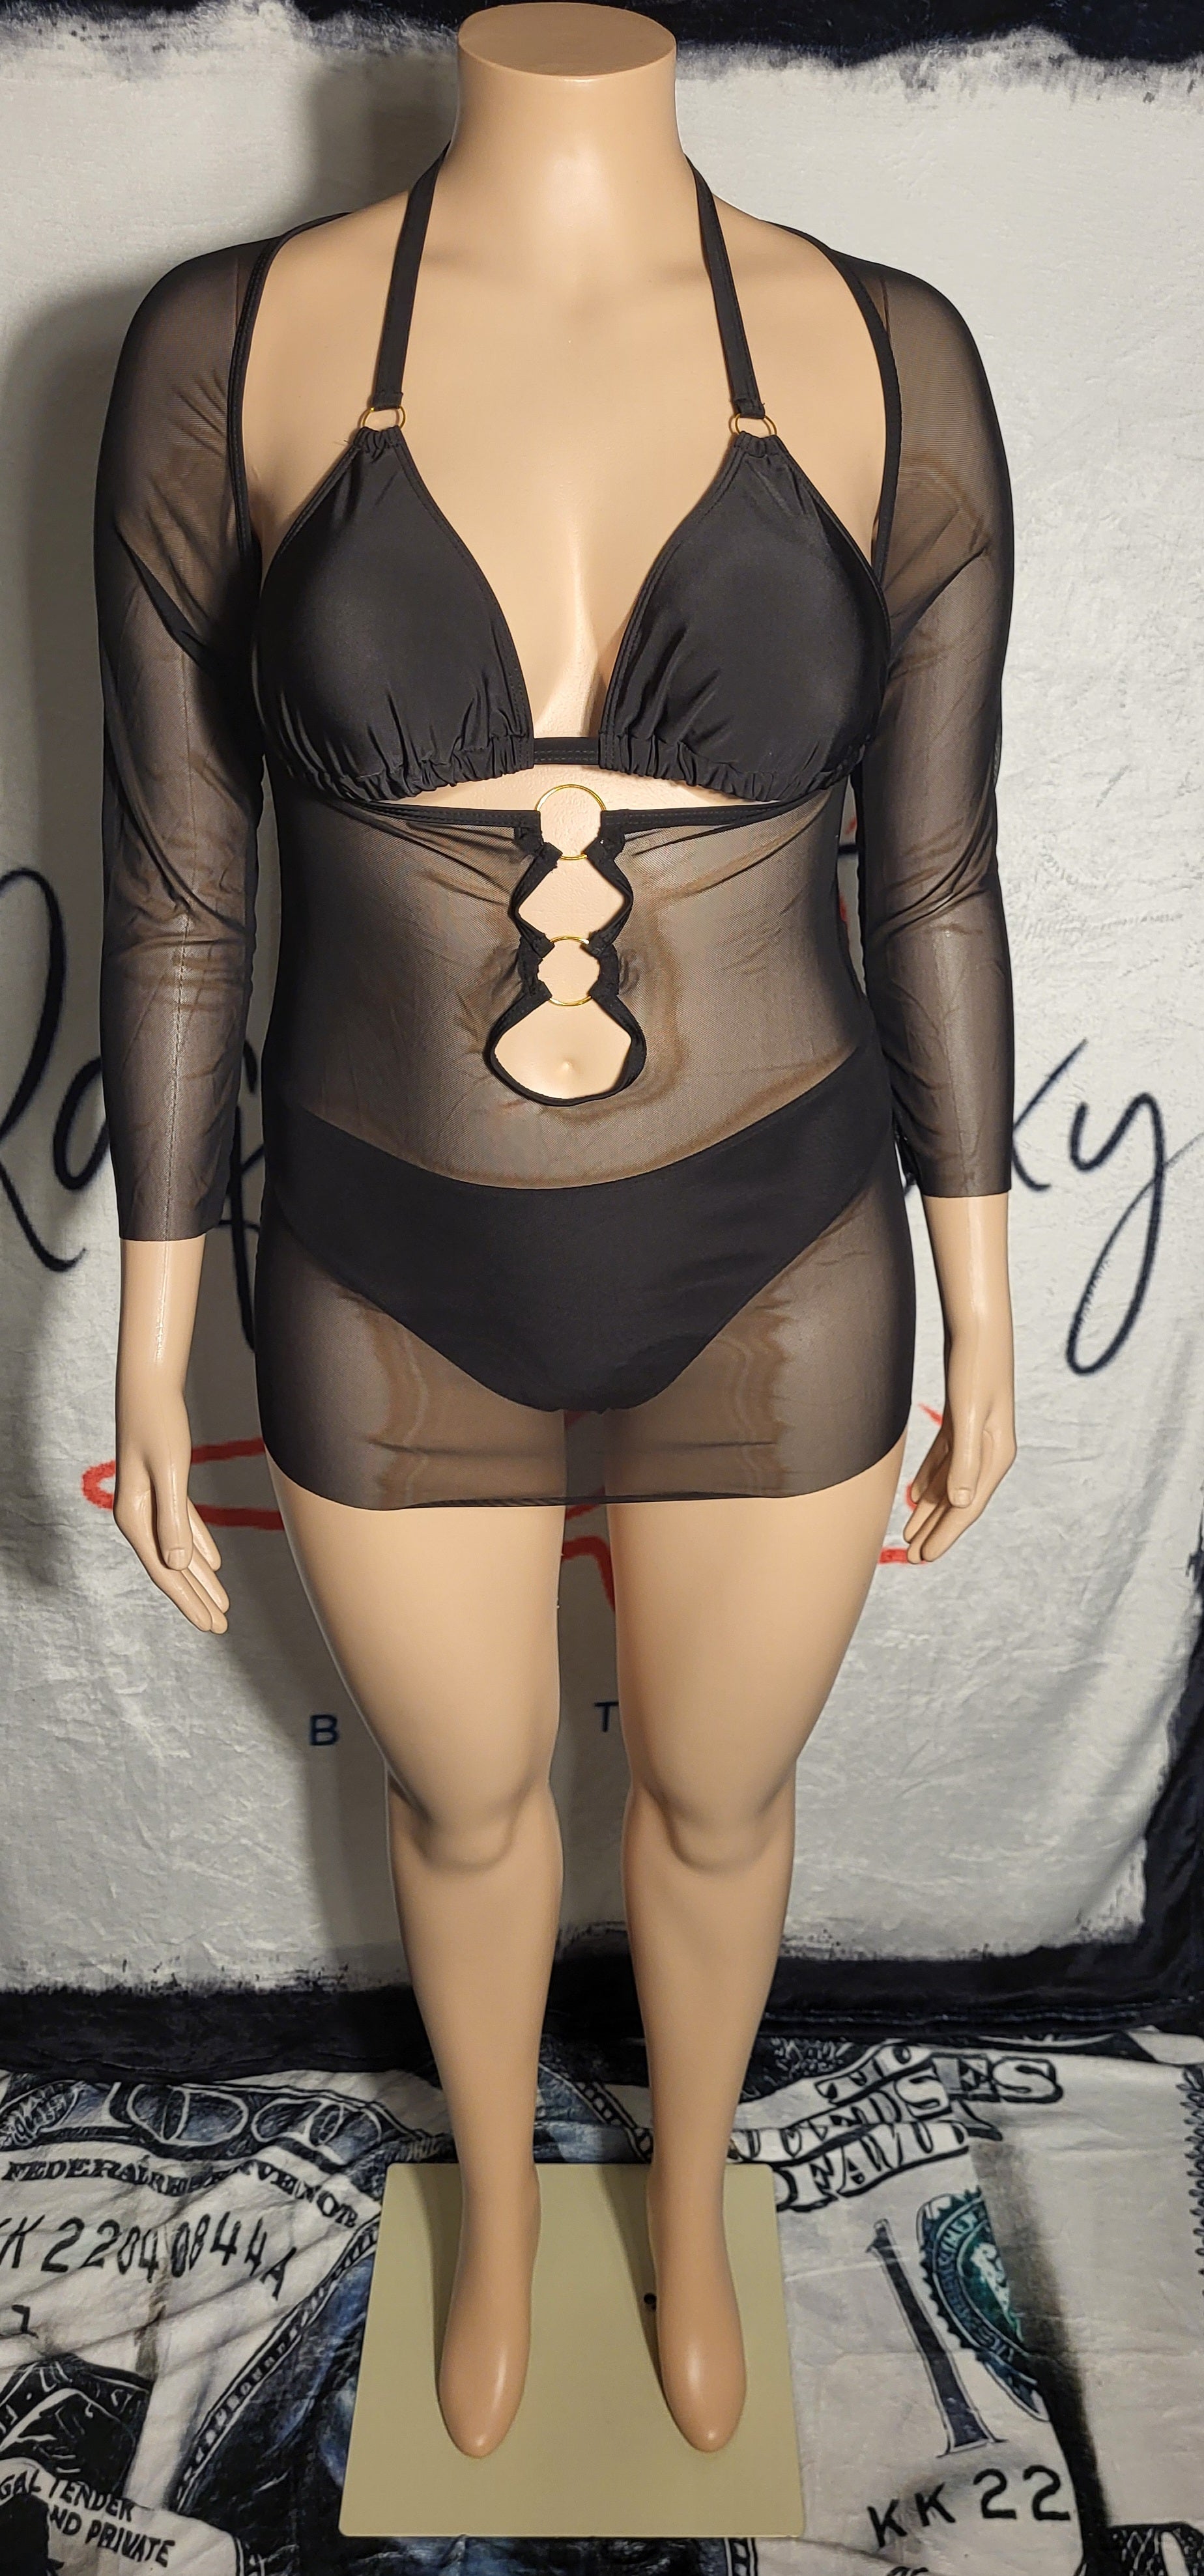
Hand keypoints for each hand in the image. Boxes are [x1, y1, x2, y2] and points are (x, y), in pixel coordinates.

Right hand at [114, 1371, 228, 1633]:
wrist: (150, 1387)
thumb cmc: (159, 1423)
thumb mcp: (169, 1471)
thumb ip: (172, 1518)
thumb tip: (176, 1564)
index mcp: (134, 1516)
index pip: (164, 1570)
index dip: (188, 1600)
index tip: (209, 1624)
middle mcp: (138, 1514)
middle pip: (171, 1568)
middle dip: (196, 1599)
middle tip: (220, 1627)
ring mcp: (149, 1502)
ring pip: (178, 1550)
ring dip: (199, 1579)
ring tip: (221, 1605)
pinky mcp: (163, 1487)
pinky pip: (182, 1527)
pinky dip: (198, 1546)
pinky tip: (213, 1564)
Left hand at [904, 1328, 1015, 1563]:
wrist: (978, 1327)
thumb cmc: (975, 1368)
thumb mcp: (968, 1415)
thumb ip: (965, 1460)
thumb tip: (962, 1504)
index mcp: (996, 1454)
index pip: (968, 1506)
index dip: (946, 1534)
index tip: (924, 1557)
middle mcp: (989, 1450)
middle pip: (959, 1501)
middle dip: (936, 1530)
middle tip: (911, 1558)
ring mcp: (976, 1436)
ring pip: (950, 1484)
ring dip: (930, 1509)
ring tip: (909, 1535)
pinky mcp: (962, 1422)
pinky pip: (945, 1461)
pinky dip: (931, 1480)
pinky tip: (915, 1496)